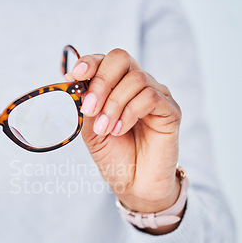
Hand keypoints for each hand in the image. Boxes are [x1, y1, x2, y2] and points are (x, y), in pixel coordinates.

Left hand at [65, 49, 181, 233]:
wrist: (132, 183)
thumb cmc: (112, 154)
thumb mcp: (90, 128)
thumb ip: (85, 104)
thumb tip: (71, 79)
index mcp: (116, 85)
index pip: (105, 60)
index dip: (89, 62)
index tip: (75, 75)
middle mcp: (136, 85)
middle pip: (121, 59)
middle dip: (101, 82)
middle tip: (89, 109)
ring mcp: (156, 95)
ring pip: (135, 79)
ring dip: (113, 105)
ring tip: (105, 129)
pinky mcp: (170, 110)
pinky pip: (150, 97)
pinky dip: (130, 112)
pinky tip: (119, 130)